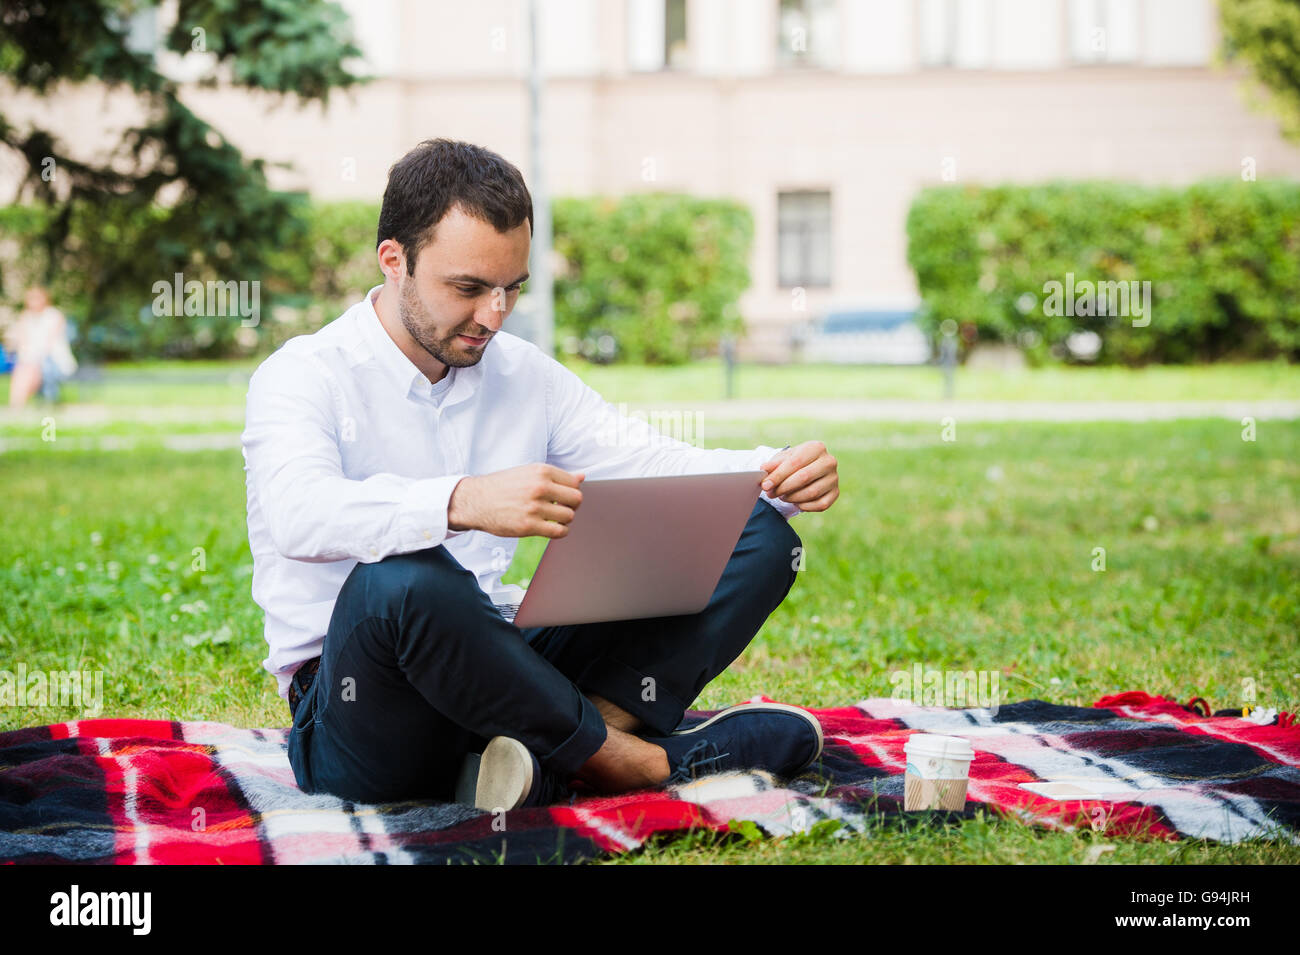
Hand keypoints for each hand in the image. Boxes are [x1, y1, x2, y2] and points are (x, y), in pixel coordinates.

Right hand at [447, 463, 584, 537]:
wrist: (476, 500)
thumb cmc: (503, 486)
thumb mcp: (528, 473)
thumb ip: (556, 476)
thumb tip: (582, 477)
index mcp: (541, 471)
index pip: (574, 483)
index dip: (571, 491)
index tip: (562, 496)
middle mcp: (540, 487)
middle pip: (576, 499)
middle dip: (572, 505)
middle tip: (561, 508)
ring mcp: (534, 507)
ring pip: (569, 516)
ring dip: (565, 520)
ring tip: (553, 518)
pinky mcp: (528, 526)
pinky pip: (558, 531)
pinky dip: (560, 531)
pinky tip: (552, 528)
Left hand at [759, 440, 838, 511]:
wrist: (810, 468)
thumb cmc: (795, 462)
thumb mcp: (783, 459)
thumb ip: (773, 464)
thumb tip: (764, 469)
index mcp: (817, 448)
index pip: (795, 462)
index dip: (778, 475)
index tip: (765, 485)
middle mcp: (829, 461)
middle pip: (804, 477)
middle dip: (784, 487)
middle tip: (771, 493)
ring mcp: (834, 478)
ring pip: (811, 493)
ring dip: (792, 498)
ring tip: (782, 496)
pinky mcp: (835, 493)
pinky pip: (820, 505)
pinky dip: (804, 506)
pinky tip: (795, 502)